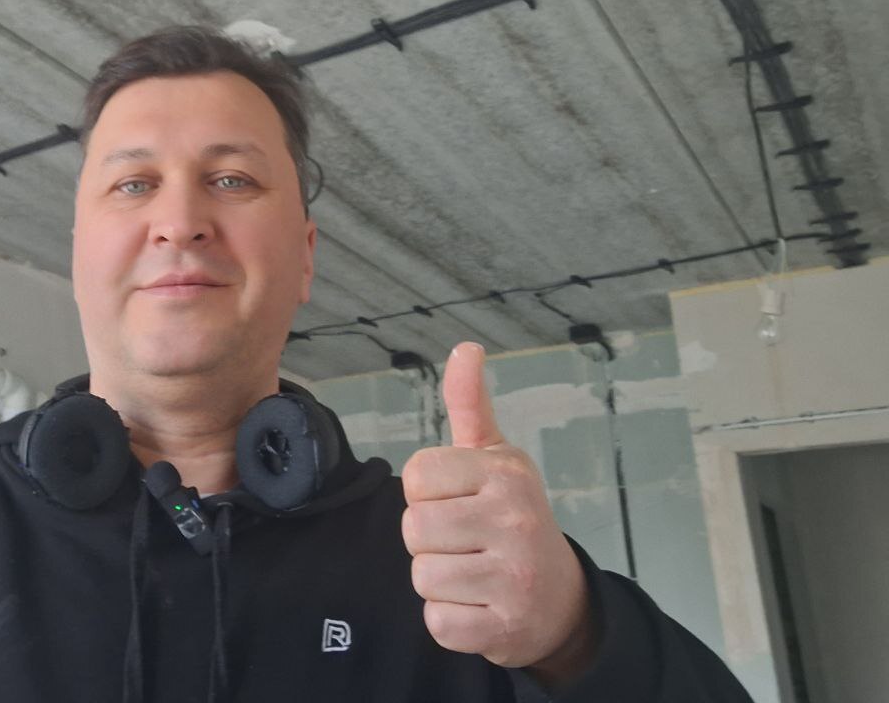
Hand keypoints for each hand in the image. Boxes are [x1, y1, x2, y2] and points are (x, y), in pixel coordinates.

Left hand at [401, 343, 595, 676]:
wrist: (561, 600)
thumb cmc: (512, 518)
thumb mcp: (495, 457)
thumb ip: (469, 404)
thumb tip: (465, 347)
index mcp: (506, 472)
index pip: (416, 476)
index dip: (426, 493)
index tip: (456, 501)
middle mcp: (515, 520)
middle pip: (413, 529)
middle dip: (429, 539)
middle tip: (464, 542)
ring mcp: (514, 577)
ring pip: (421, 577)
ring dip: (438, 580)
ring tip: (473, 572)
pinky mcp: (505, 627)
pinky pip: (437, 622)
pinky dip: (448, 619)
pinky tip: (477, 605)